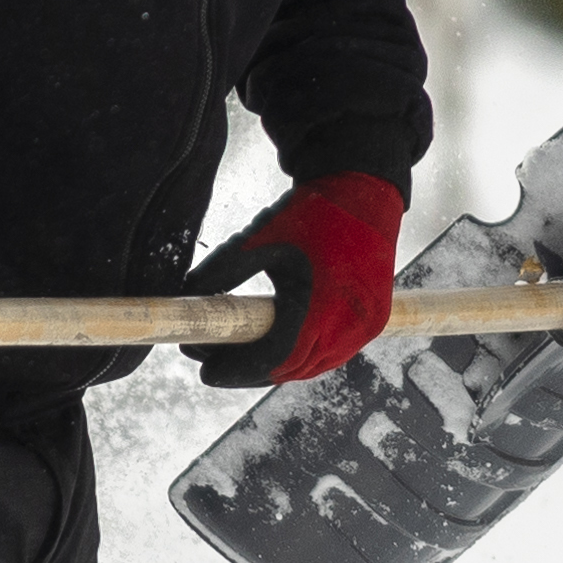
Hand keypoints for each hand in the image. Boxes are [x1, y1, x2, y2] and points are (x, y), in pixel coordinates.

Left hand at [186, 172, 403, 387]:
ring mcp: (366, 327)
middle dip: (250, 370)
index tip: (207, 370)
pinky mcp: (374, 322)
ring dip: (276, 367)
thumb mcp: (260, 237)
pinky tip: (276, 348)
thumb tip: (188, 294)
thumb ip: (223, 269)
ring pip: (312, 366)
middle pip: (291, 369)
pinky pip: (331, 354)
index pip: (274, 357)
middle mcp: (349, 325)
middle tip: (213, 362)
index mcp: (322, 305)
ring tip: (240, 356)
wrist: (366, 192)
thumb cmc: (316, 213)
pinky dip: (301, 357)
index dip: (237, 368)